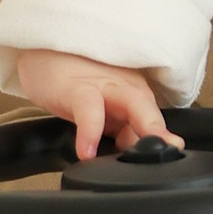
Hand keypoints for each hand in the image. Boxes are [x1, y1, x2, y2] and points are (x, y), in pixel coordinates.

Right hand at [13, 49, 168, 160]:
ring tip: (142, 152)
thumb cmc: (73, 82)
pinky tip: (86, 151)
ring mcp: (103, 85)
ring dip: (143, 125)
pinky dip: (89, 130)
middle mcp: (125, 87)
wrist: (39, 54)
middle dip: (163, 130)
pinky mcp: (76, 87)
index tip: (170, 157)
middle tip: (173, 148)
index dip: (161, 142)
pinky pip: (88, 110)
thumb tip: (134, 159)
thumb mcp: (102, 112)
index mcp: (135, 94)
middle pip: (150, 108)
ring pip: (132, 103)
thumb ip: (120, 133)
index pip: (153, 123)